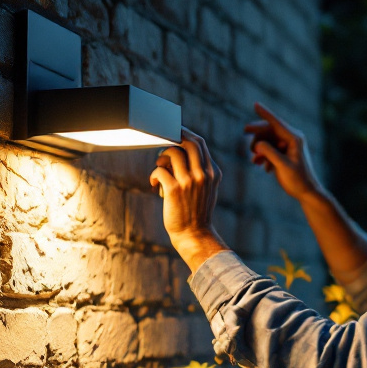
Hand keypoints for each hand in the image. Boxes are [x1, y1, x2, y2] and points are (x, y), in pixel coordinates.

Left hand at [150, 127, 229, 270]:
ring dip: (162, 156)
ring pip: (173, 152)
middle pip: (188, 142)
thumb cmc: (197, 211)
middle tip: (163, 142)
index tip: (175, 132)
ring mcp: (189, 181)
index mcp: (212, 172)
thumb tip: (182, 151)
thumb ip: (202, 170)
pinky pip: (159, 170)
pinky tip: (154, 183)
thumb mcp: (208, 188)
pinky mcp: (174, 190)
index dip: (186, 134)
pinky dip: (154, 174)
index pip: (200, 143)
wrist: (194, 235)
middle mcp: (203, 174)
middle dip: (173, 138)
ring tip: (160, 166)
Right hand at [244, 102, 324, 202]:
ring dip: (259, 149)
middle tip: (244, 132)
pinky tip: (263, 167)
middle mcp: (292, 139)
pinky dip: (264, 157)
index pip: (276, 123)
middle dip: (257, 135)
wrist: (308, 193)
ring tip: (254, 161)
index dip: (265, 113)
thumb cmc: (298, 180)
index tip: (255, 104)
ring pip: (269, 141)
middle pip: (270, 131)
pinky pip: (271, 150)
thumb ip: (269, 153)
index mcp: (294, 138)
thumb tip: (257, 143)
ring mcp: (289, 146)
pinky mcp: (286, 154)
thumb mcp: (282, 166)